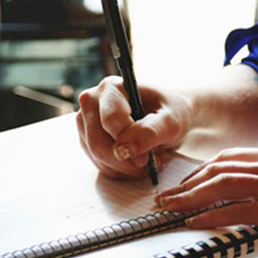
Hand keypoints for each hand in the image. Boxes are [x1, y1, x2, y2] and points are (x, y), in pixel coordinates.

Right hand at [76, 76, 192, 179]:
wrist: (169, 116)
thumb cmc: (171, 112)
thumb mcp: (171, 121)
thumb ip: (150, 132)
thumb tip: (125, 149)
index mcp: (111, 87)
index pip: (111, 121)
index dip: (130, 143)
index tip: (148, 157)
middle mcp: (92, 101)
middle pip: (98, 144)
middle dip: (126, 161)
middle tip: (150, 162)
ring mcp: (86, 121)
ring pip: (98, 158)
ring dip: (125, 167)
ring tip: (147, 158)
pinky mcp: (87, 140)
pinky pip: (99, 165)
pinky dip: (120, 170)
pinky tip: (136, 161)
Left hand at [154, 146, 257, 246]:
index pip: (228, 158)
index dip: (200, 171)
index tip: (183, 183)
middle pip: (217, 169)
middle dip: (186, 184)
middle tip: (164, 198)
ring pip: (222, 186)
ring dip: (190, 199)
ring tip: (170, 209)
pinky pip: (240, 211)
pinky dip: (213, 216)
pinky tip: (196, 223)